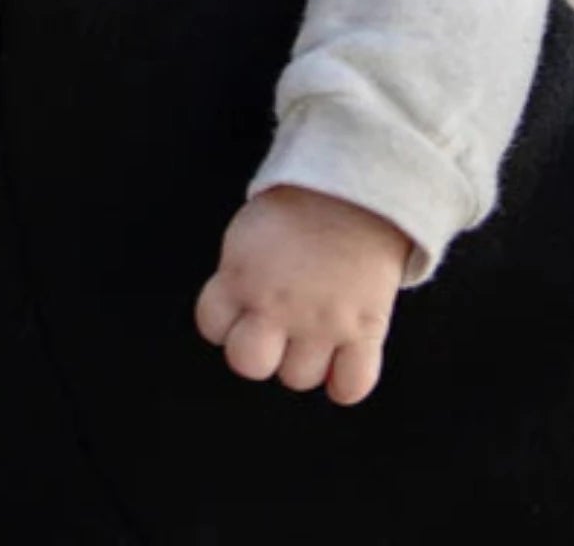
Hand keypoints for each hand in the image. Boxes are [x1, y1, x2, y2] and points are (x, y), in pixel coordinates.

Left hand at [193, 184, 410, 406]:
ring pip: (298, 378)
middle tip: (277, 330)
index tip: (242, 310)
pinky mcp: (363, 329)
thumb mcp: (252, 231)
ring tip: (316, 333)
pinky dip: (348, 382)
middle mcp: (276, 305)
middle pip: (249, 364)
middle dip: (260, 351)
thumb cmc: (303, 203)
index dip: (226, 321)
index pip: (211, 326)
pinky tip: (346, 359)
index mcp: (241, 275)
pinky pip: (352, 385)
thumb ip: (240, 274)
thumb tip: (238, 307)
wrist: (359, 187)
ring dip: (305, 361)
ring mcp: (320, 321)